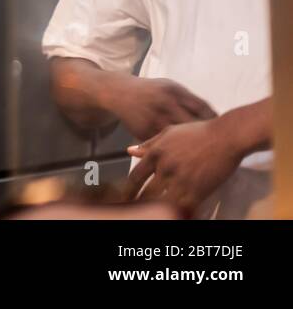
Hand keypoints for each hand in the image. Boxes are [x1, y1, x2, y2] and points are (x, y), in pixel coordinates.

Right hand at [105, 76, 214, 140]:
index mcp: (175, 92)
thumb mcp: (170, 87)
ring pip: (179, 139)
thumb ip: (189, 100)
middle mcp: (165, 104)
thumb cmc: (151, 91)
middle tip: (211, 143)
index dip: (214, 121)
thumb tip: (213, 117)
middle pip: (193, 125)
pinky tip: (179, 152)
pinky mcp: (144, 132)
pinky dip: (172, 150)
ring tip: (197, 150)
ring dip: (189, 146)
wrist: (119, 93)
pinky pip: (163, 145)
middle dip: (203, 135)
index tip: (220, 128)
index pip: (203, 109)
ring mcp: (153, 119)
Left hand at [124, 119, 243, 215]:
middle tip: (133, 210)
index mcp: (156, 154)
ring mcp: (181, 180)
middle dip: (139, 204)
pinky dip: (177, 213)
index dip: (128, 190)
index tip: (124, 198)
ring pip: (162, 203)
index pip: (136, 177)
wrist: (225, 136)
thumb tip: (130, 151)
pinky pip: (183, 208)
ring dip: (156, 210)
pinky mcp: (198, 190)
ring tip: (151, 216)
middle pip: (146, 193)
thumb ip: (149, 143)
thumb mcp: (169, 132)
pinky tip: (175, 216)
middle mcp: (165, 168)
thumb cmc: (198, 132)